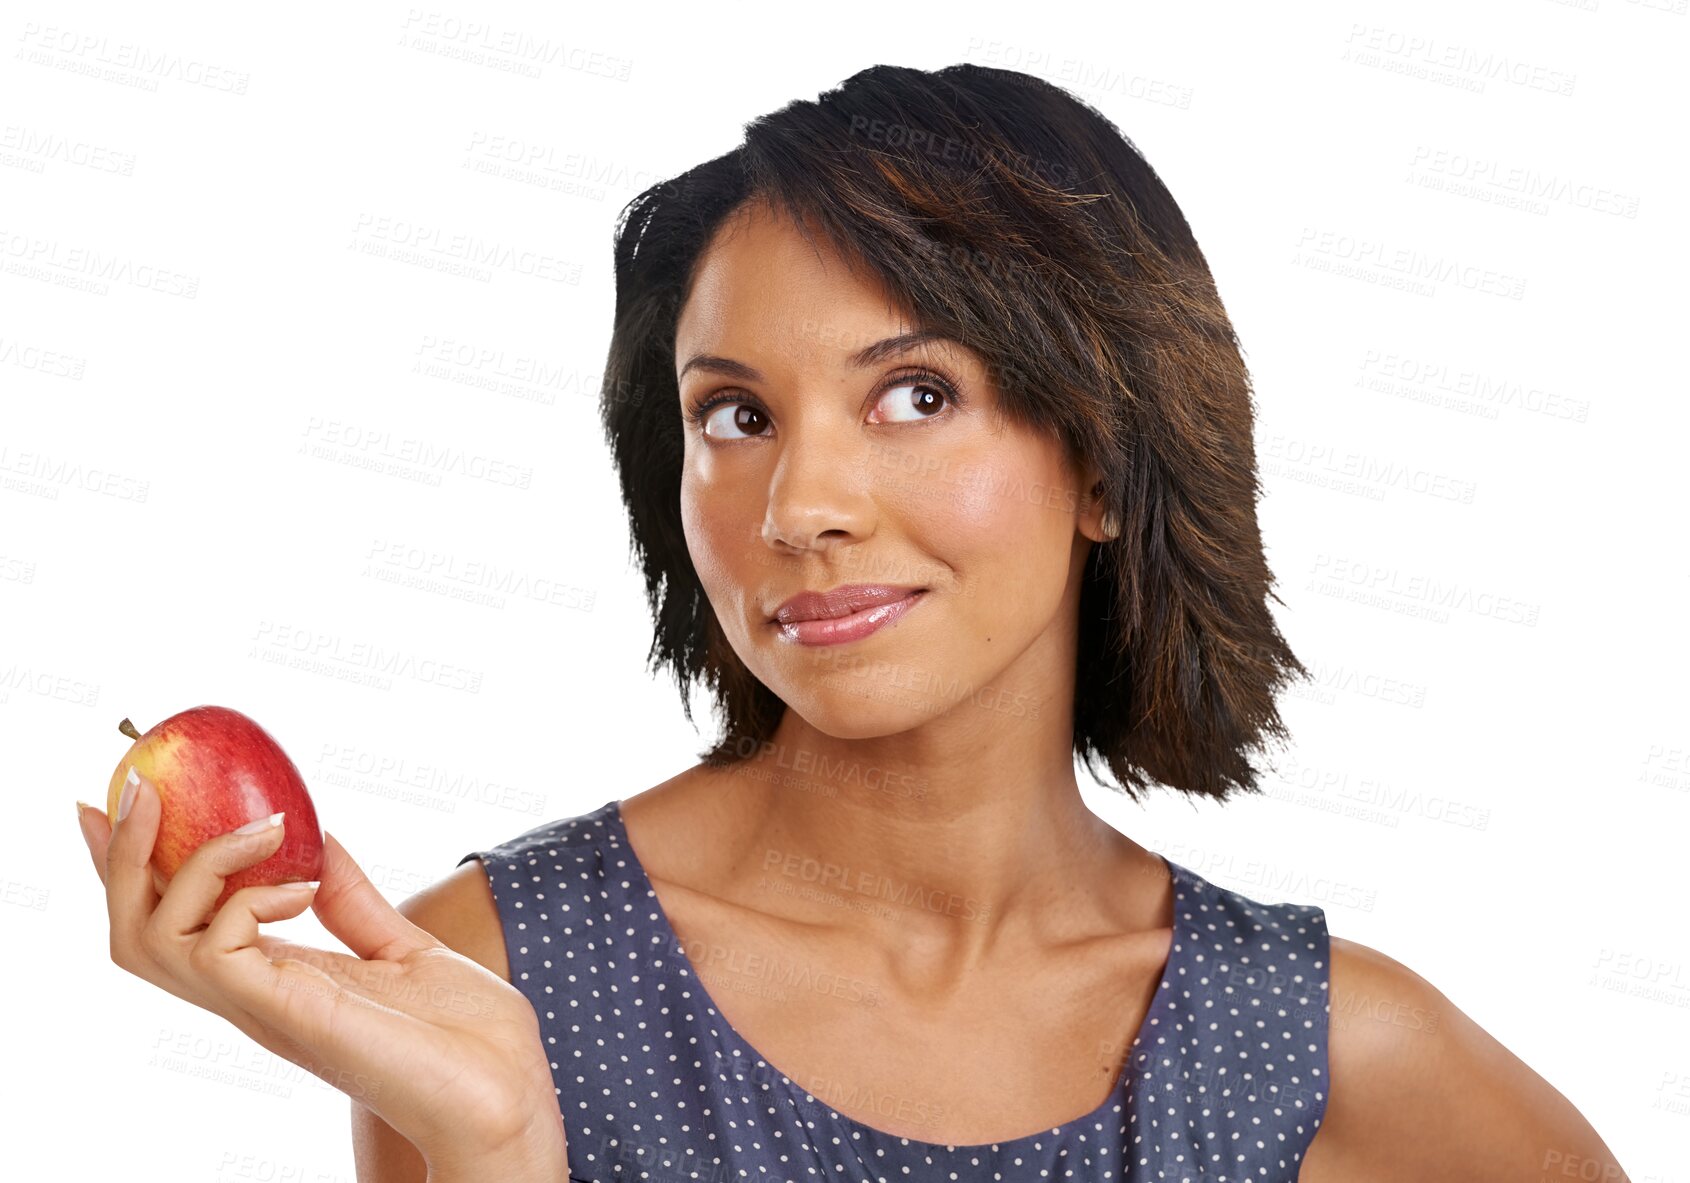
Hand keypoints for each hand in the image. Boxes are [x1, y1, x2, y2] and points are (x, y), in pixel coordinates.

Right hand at [76, 768, 568, 1173]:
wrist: (506, 1093)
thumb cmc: (464, 1036)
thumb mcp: (402, 948)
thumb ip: (354, 902)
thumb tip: (320, 837)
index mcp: (272, 979)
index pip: (173, 924)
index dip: (133, 867)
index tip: (123, 798)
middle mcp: (252, 995)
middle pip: (134, 933)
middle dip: (121, 856)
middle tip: (142, 789)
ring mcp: (264, 1005)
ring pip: (149, 940)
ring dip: (192, 861)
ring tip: (265, 827)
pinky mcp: (288, 1010)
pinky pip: (216, 946)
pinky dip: (247, 895)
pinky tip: (302, 888)